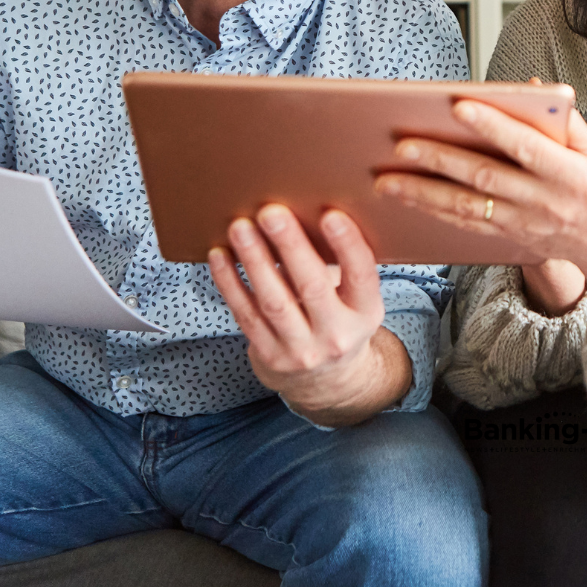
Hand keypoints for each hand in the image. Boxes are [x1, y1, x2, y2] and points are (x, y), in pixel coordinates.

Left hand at [208, 205, 411, 425]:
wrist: (326, 380)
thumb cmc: (339, 317)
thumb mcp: (355, 298)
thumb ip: (342, 264)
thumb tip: (309, 207)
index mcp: (366, 312)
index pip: (361, 276)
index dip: (348, 245)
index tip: (331, 215)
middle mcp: (337, 334)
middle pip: (312, 287)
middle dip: (290, 246)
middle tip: (271, 212)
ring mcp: (301, 350)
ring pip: (274, 301)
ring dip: (254, 261)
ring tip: (240, 228)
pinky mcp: (269, 356)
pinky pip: (246, 315)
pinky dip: (230, 283)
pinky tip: (220, 256)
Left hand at [374, 101, 586, 348]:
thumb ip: (565, 121)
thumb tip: (533, 87)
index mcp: (569, 175)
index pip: (525, 146)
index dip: (493, 125)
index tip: (459, 105)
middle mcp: (543, 202)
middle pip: (484, 178)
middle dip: (440, 161)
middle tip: (401, 146)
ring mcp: (523, 225)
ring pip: (465, 208)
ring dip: (422, 194)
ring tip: (385, 180)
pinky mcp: (509, 240)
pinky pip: (466, 226)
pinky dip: (434, 213)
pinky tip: (406, 201)